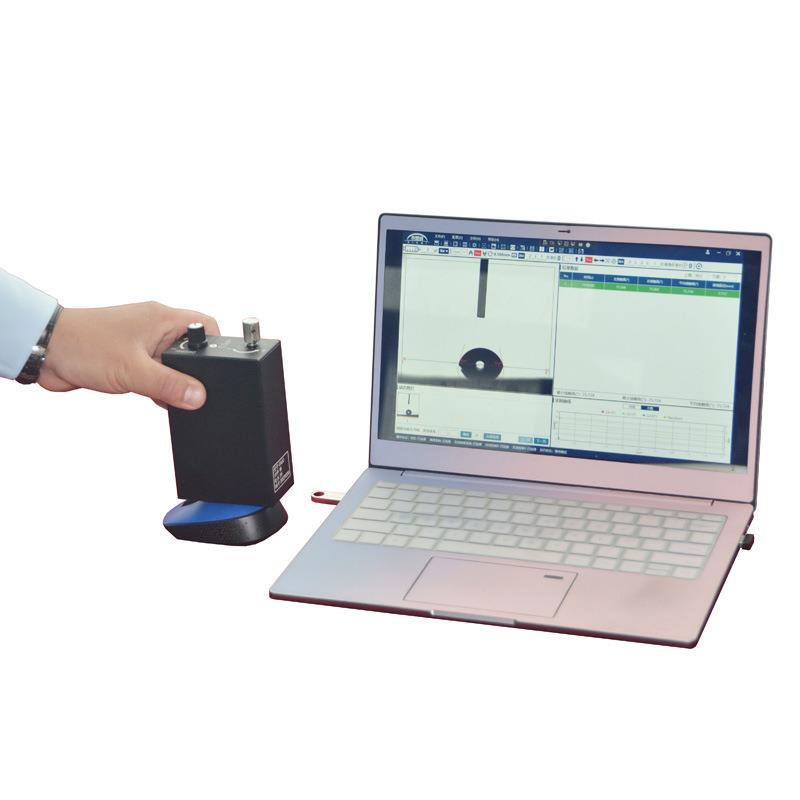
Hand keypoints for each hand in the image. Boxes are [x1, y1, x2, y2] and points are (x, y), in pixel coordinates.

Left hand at [38, 302, 219, 408]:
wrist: (45, 351)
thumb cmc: (83, 345)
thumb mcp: (134, 371)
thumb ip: (169, 384)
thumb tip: (199, 396)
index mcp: (163, 318)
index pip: (207, 326)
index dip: (219, 347)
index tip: (223, 369)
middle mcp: (155, 326)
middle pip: (192, 348)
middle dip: (193, 370)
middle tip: (187, 386)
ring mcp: (142, 341)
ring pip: (173, 362)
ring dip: (171, 379)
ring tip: (160, 389)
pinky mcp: (130, 356)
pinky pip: (155, 371)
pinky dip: (156, 384)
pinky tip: (149, 394)